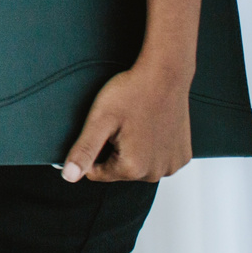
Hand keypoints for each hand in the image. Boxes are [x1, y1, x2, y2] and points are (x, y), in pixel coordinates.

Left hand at [63, 65, 192, 182]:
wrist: (164, 75)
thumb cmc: (131, 93)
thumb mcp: (99, 120)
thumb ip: (84, 151)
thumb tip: (69, 176)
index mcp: (133, 168)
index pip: (96, 172)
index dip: (93, 149)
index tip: (103, 129)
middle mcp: (156, 173)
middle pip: (119, 170)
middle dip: (114, 150)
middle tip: (121, 124)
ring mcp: (172, 165)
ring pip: (138, 166)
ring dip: (133, 150)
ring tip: (136, 124)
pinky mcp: (182, 157)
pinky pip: (157, 159)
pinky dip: (151, 147)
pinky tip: (151, 127)